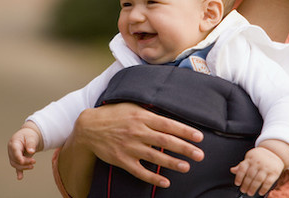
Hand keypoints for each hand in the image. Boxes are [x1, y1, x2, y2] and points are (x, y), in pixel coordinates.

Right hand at [8, 121, 43, 179]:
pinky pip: (16, 166)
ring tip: (32, 166)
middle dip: (24, 162)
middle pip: (15, 159)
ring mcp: (12, 155)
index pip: (15, 151)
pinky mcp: (16, 159)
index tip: (24, 161)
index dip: (19, 157)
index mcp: (14, 142)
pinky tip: (20, 177)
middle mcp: (11, 150)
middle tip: (34, 161)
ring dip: (23, 167)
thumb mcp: (31, 137)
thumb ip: (31, 144)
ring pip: (15, 164)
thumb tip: (31, 151)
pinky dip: (18, 172)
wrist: (28, 136)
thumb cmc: (29, 135)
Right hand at [73, 103, 203, 187]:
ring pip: (154, 157)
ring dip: (172, 163)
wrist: (89, 128)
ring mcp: (129, 147)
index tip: (199, 137)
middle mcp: (136, 132)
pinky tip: (165, 182)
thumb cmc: (113, 115)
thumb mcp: (131, 107)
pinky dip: (153, 178)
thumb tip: (170, 115)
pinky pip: (139, 171)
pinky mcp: (121, 160)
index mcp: (141, 117)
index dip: (185, 131)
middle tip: (200, 155)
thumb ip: (149, 112)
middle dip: (184, 148)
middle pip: (165, 141)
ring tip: (186, 167)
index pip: (168, 124)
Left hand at [230, 146, 284, 196]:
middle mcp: (258, 163)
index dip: (239, 177)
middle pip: (250, 175)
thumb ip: (241, 166)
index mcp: (250, 159)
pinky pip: (268, 182)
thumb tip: (232, 170)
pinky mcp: (274, 172)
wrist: (274, 152)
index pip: (242, 168)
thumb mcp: (249, 158)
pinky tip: (260, 192)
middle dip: (246, 184)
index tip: (237, 184)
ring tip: (250, 193)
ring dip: (253, 187)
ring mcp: (266, 167)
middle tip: (243, 190)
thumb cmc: (259, 157)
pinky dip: (264, 188)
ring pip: (258, 179)